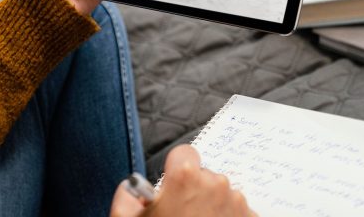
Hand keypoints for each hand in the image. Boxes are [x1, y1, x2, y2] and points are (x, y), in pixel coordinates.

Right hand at [109, 145, 256, 216]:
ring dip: (210, 207)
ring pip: (221, 194)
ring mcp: (237, 203)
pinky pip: (236, 212)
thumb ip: (125, 195)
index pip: (184, 153)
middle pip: (203, 176)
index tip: (172, 187)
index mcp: (185, 178)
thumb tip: (132, 185)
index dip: (175, 170)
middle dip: (193, 192)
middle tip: (181, 216)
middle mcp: (216, 184)